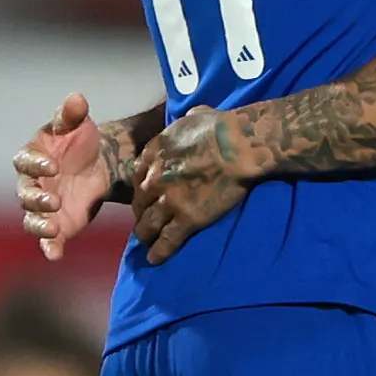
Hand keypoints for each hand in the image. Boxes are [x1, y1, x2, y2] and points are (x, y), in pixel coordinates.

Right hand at [15, 94, 120, 261]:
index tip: (52, 166)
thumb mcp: (78, 124)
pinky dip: (49, 248)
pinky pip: (48, 239)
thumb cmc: (80, 141)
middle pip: (25, 194)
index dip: (36, 164)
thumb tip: (77, 98)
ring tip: (53, 229)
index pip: (25, 162)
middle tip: (54, 200)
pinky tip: (55, 255)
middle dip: (37, 199)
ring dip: (39, 225)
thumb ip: (72, 114)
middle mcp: (32, 184)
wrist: (99, 165)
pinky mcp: (56, 225)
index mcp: (32, 157)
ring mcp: (43, 207)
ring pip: (32, 219)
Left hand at [130, 106, 265, 264]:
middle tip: (145, 222)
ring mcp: (169, 201)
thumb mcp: (196, 116)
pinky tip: (155, 259)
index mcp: (154, 153)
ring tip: (147, 243)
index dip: (141, 189)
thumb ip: (187, 121)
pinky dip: (159, 252)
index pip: (137, 177)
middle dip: (140, 214)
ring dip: (146, 235)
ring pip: (148, 225)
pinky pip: (167, 241)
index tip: (144, 196)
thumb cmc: (222, 126)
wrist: (237, 147)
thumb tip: (193, 115)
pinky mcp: (186, 220)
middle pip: (139, 203)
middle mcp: (154, 179)